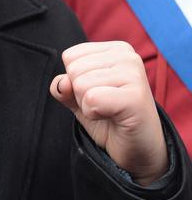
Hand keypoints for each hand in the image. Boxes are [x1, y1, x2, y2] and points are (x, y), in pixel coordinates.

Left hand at [51, 41, 167, 186]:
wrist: (138, 151)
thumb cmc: (109, 119)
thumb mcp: (79, 99)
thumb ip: (64, 87)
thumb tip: (62, 83)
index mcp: (116, 49)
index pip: (70, 57)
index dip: (75, 81)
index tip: (99, 93)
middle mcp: (127, 56)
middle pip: (74, 71)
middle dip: (81, 95)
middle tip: (105, 106)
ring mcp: (134, 74)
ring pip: (80, 85)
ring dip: (88, 106)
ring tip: (110, 111)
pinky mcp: (135, 97)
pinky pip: (91, 100)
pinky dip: (94, 114)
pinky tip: (114, 118)